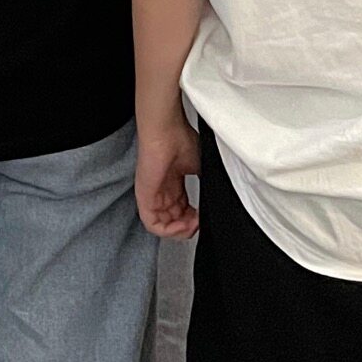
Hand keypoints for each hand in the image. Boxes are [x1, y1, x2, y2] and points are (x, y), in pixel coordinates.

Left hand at [135, 113, 201, 238]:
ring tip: (194, 226)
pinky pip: (153, 225)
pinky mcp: (144, 198)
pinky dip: (170, 231)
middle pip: (173, 220)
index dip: (194, 218)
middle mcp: (162, 191)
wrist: (166, 130)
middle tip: (201, 223)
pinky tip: (184, 226)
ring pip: (163, 226)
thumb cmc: (181, 140)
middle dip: (189, 227)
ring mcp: (151, 195)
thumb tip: (216, 201)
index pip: (182, 210)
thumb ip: (206, 185)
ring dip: (181, 231)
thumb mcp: (201, 167)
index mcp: (174, 184)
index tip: (205, 217)